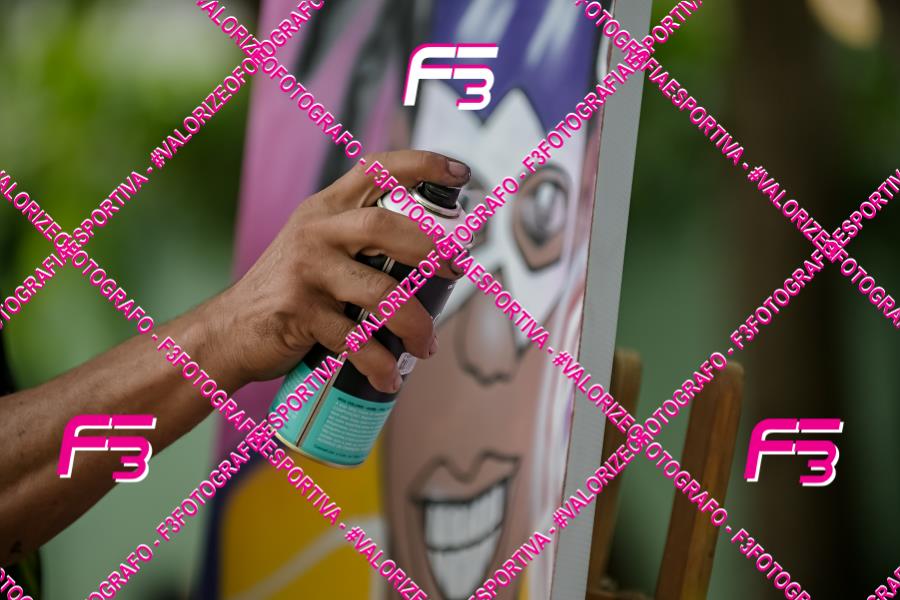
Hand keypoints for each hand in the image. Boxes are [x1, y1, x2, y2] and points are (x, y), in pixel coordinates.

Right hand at [210, 150, 470, 392]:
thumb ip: (359, 239)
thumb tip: (435, 255)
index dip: (422, 166)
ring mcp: (306, 271)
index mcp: (326, 208)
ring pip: (380, 292)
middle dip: (431, 249)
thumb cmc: (289, 290)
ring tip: (426, 345)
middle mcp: (315, 231)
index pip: (376, 170)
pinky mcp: (299, 312)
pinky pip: (355, 341)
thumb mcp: (316, 246)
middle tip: (457, 271)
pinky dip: (379, 364)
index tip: (461, 175)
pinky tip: (389, 377)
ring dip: (414, 323)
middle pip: (384, 227)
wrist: (229, 330)